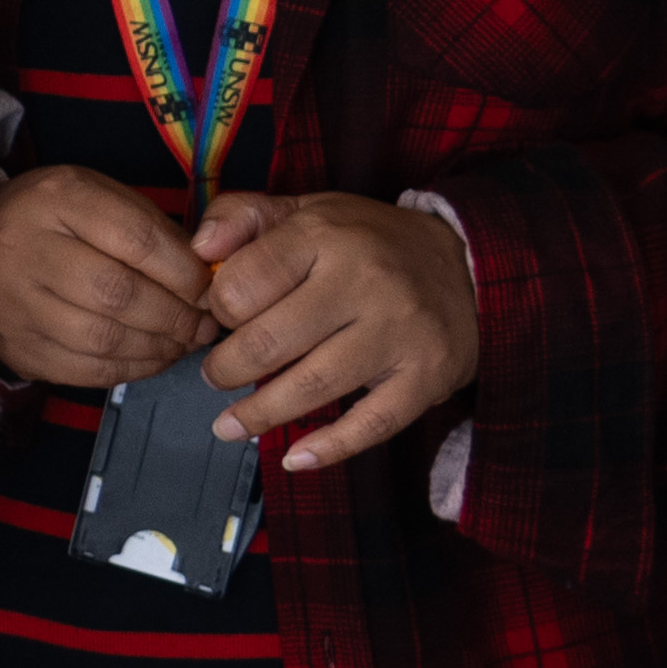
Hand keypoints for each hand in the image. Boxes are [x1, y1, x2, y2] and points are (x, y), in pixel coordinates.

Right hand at [0, 164, 213, 392]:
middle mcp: (29, 251)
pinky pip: (88, 370)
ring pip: (104, 338)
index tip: (209, 286)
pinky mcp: (20, 349)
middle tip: (206, 323)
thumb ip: (150, 227)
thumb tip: (206, 273)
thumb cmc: (54, 220)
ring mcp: (18, 306)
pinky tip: (155, 355)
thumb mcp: (97, 195)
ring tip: (185, 340)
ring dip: (160, 346)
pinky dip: (134, 368)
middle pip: (119, 293)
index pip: (135, 239)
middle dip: (176, 314)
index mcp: (57, 200)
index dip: (184, 270)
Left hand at [193, 190, 479, 473]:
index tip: (220, 320)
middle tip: (216, 377)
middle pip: (269, 341)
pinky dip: (328, 448)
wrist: (468, 265)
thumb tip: (198, 247)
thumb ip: (242, 217)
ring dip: (260, 414)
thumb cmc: (368, 242)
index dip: (218, 310)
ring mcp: (398, 333)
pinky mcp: (426, 377)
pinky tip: (293, 457)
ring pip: (312, 386)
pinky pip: (371, 424)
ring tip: (229, 425)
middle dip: (227, 368)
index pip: (242, 285)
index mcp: (325, 235)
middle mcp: (364, 282)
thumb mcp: (306, 210)